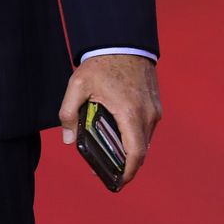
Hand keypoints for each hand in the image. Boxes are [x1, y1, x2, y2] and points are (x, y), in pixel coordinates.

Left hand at [59, 53, 161, 187]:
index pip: (135, 153)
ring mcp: (154, 110)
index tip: (118, 182)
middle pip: (140, 150)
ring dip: (130, 149)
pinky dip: (134, 136)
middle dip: (125, 164)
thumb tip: (68, 140)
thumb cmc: (101, 63)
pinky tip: (117, 134)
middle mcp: (147, 115)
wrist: (123, 41)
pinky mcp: (155, 104)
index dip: (128, 172)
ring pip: (144, 140)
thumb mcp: (77, 86)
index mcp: (130, 113)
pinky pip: (146, 128)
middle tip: (107, 172)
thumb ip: (68, 113)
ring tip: (109, 153)